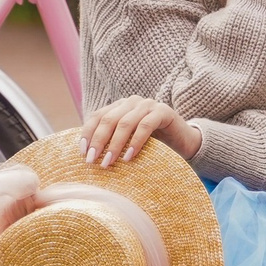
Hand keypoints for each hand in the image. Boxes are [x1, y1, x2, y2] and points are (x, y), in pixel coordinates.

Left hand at [80, 94, 201, 168]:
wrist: (183, 141)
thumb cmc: (152, 144)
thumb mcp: (128, 141)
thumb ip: (112, 142)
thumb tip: (86, 157)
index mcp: (120, 106)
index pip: (97, 115)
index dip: (87, 133)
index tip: (82, 152)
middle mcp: (131, 102)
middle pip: (108, 119)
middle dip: (98, 140)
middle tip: (91, 161)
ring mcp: (148, 105)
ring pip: (125, 122)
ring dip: (114, 144)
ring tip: (107, 163)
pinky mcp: (163, 112)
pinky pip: (145, 126)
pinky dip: (135, 142)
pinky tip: (128, 157)